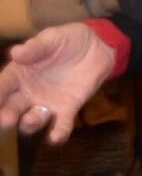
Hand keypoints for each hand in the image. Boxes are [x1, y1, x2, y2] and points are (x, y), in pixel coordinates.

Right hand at [0, 23, 113, 143]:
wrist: (98, 46)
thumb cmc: (69, 39)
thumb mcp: (52, 38)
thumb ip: (36, 47)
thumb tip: (15, 53)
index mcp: (19, 73)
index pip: (3, 86)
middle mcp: (28, 92)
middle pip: (12, 108)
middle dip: (6, 116)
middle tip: (5, 119)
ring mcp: (47, 103)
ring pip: (32, 120)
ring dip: (30, 123)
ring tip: (31, 119)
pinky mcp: (68, 109)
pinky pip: (60, 125)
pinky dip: (58, 133)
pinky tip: (57, 136)